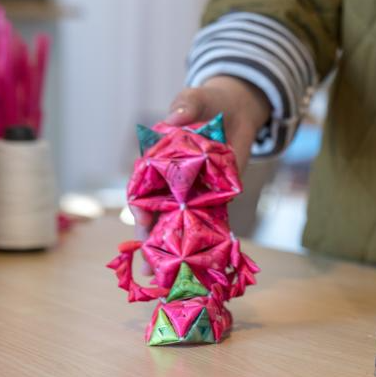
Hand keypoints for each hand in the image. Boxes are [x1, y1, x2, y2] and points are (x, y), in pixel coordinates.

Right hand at [131, 75, 270, 267]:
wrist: (237, 110)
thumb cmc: (210, 102)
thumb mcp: (197, 98)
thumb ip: (185, 105)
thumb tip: (175, 117)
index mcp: (158, 160)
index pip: (142, 186)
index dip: (139, 204)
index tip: (141, 218)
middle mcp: (172, 181)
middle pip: (156, 214)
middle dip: (151, 239)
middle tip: (148, 263)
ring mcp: (193, 193)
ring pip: (178, 226)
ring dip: (171, 251)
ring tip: (163, 278)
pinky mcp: (216, 199)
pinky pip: (209, 224)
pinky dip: (204, 245)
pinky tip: (200, 268)